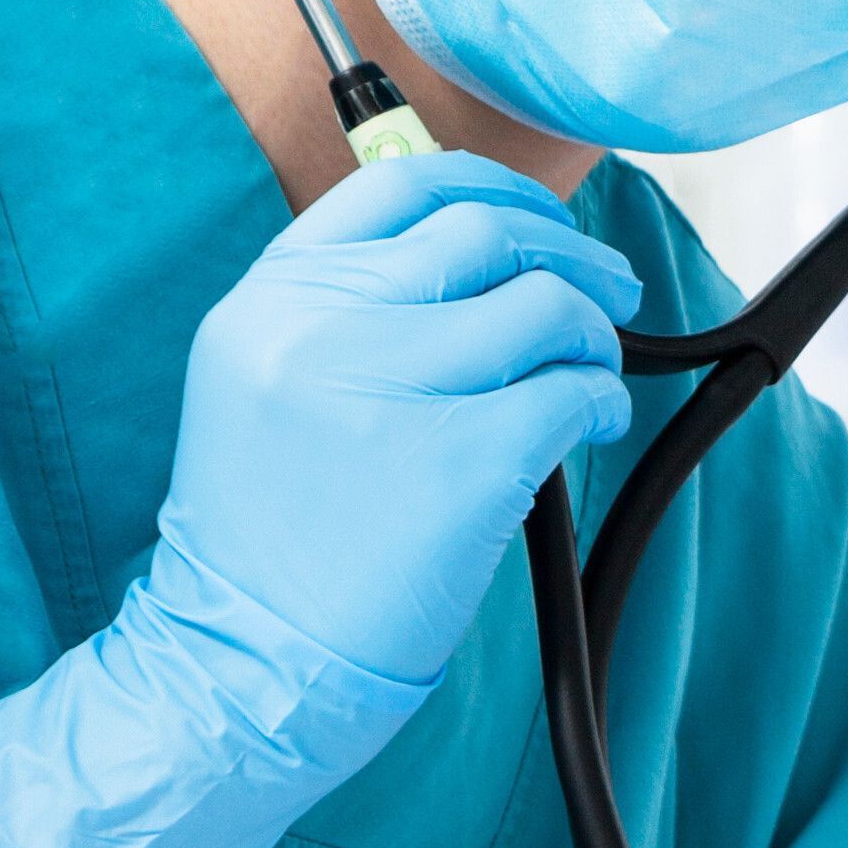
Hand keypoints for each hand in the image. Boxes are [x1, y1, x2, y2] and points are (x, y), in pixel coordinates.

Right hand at [0, 155, 638, 847]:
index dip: (491, 191)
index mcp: (270, 298)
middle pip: (489, 236)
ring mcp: (392, 389)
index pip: (401, 185)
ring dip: (594, 334)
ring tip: (592, 372)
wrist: (238, 662)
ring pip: (547, 306)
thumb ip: (348, 309)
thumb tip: (482, 257)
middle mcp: (322, 326)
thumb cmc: (269, 537)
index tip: (534, 222)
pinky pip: (574, 392)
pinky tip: (595, 425)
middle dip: (571, 255)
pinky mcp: (462, 460)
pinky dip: (604, 400)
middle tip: (609, 292)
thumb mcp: (265, 384)